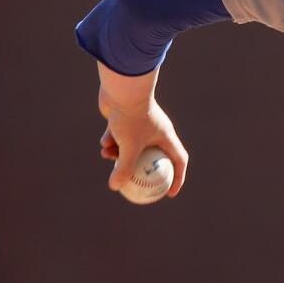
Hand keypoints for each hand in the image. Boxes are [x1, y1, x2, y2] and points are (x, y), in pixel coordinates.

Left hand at [96, 63, 188, 197]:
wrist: (122, 88)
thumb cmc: (131, 116)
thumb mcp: (129, 147)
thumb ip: (123, 168)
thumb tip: (115, 188)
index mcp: (166, 137)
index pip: (179, 161)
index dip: (178, 178)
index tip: (169, 194)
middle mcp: (156, 131)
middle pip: (153, 157)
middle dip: (140, 170)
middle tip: (134, 184)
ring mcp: (141, 125)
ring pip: (132, 147)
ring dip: (119, 154)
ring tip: (108, 156)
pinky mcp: (126, 119)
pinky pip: (120, 136)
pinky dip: (112, 141)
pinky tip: (104, 141)